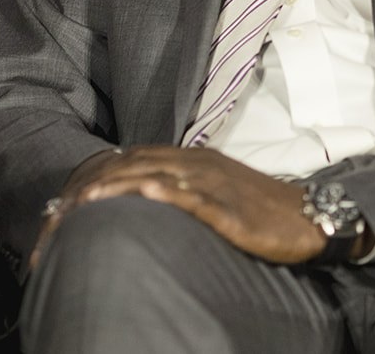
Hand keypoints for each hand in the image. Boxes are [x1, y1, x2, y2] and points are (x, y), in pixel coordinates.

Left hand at [30, 145, 326, 268]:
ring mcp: (214, 184)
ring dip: (120, 187)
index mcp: (193, 159)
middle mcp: (198, 164)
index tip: (70, 194)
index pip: (135, 158)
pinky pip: (195, 198)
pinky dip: (168, 193)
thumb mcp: (216, 191)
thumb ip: (181, 188)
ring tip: (87, 201)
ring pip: (158, 177)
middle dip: (99, 183)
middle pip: (138, 165)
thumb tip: (145, 195)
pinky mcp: (230, 208)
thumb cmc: (261, 209)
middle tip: (65, 204)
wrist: (309, 215)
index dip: (101, 174)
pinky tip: (146, 194)